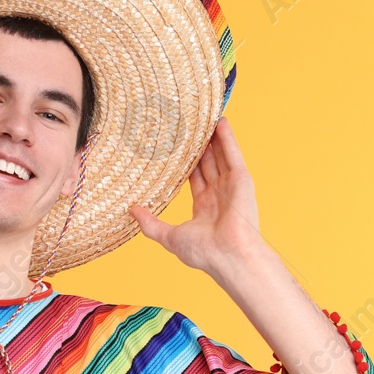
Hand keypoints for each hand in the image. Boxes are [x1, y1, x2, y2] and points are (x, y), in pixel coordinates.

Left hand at [128, 117, 262, 277]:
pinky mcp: (242, 180)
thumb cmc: (204, 252)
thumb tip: (131, 211)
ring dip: (213, 138)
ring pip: (220, 156)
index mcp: (205, 208)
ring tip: (203, 118)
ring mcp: (231, 187)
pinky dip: (228, 138)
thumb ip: (150, 223)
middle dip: (199, 146)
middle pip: (207, 164)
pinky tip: (220, 122)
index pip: (194, 179)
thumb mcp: (169, 236)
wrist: (229, 256)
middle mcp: (219, 195)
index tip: (176, 148)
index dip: (186, 163)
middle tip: (188, 127)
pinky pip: (233, 155)